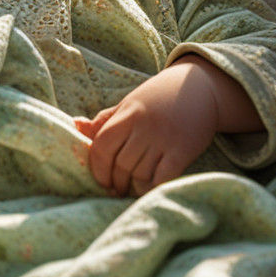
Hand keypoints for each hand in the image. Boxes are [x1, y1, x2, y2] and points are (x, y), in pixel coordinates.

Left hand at [74, 56, 260, 196]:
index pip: (102, 146)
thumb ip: (104, 119)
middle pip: (120, 165)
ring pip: (140, 174)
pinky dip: (153, 188)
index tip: (101, 180)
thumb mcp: (129, 103)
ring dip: (133, 187)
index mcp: (127, 113)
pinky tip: (150, 189)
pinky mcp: (183, 151)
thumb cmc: (159, 98)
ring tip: (132, 189)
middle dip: (116, 182)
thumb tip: (75, 125)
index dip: (97, 168)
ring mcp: (164, 139)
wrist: (200, 87)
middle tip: (117, 189)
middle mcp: (144, 126)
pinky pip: (162, 178)